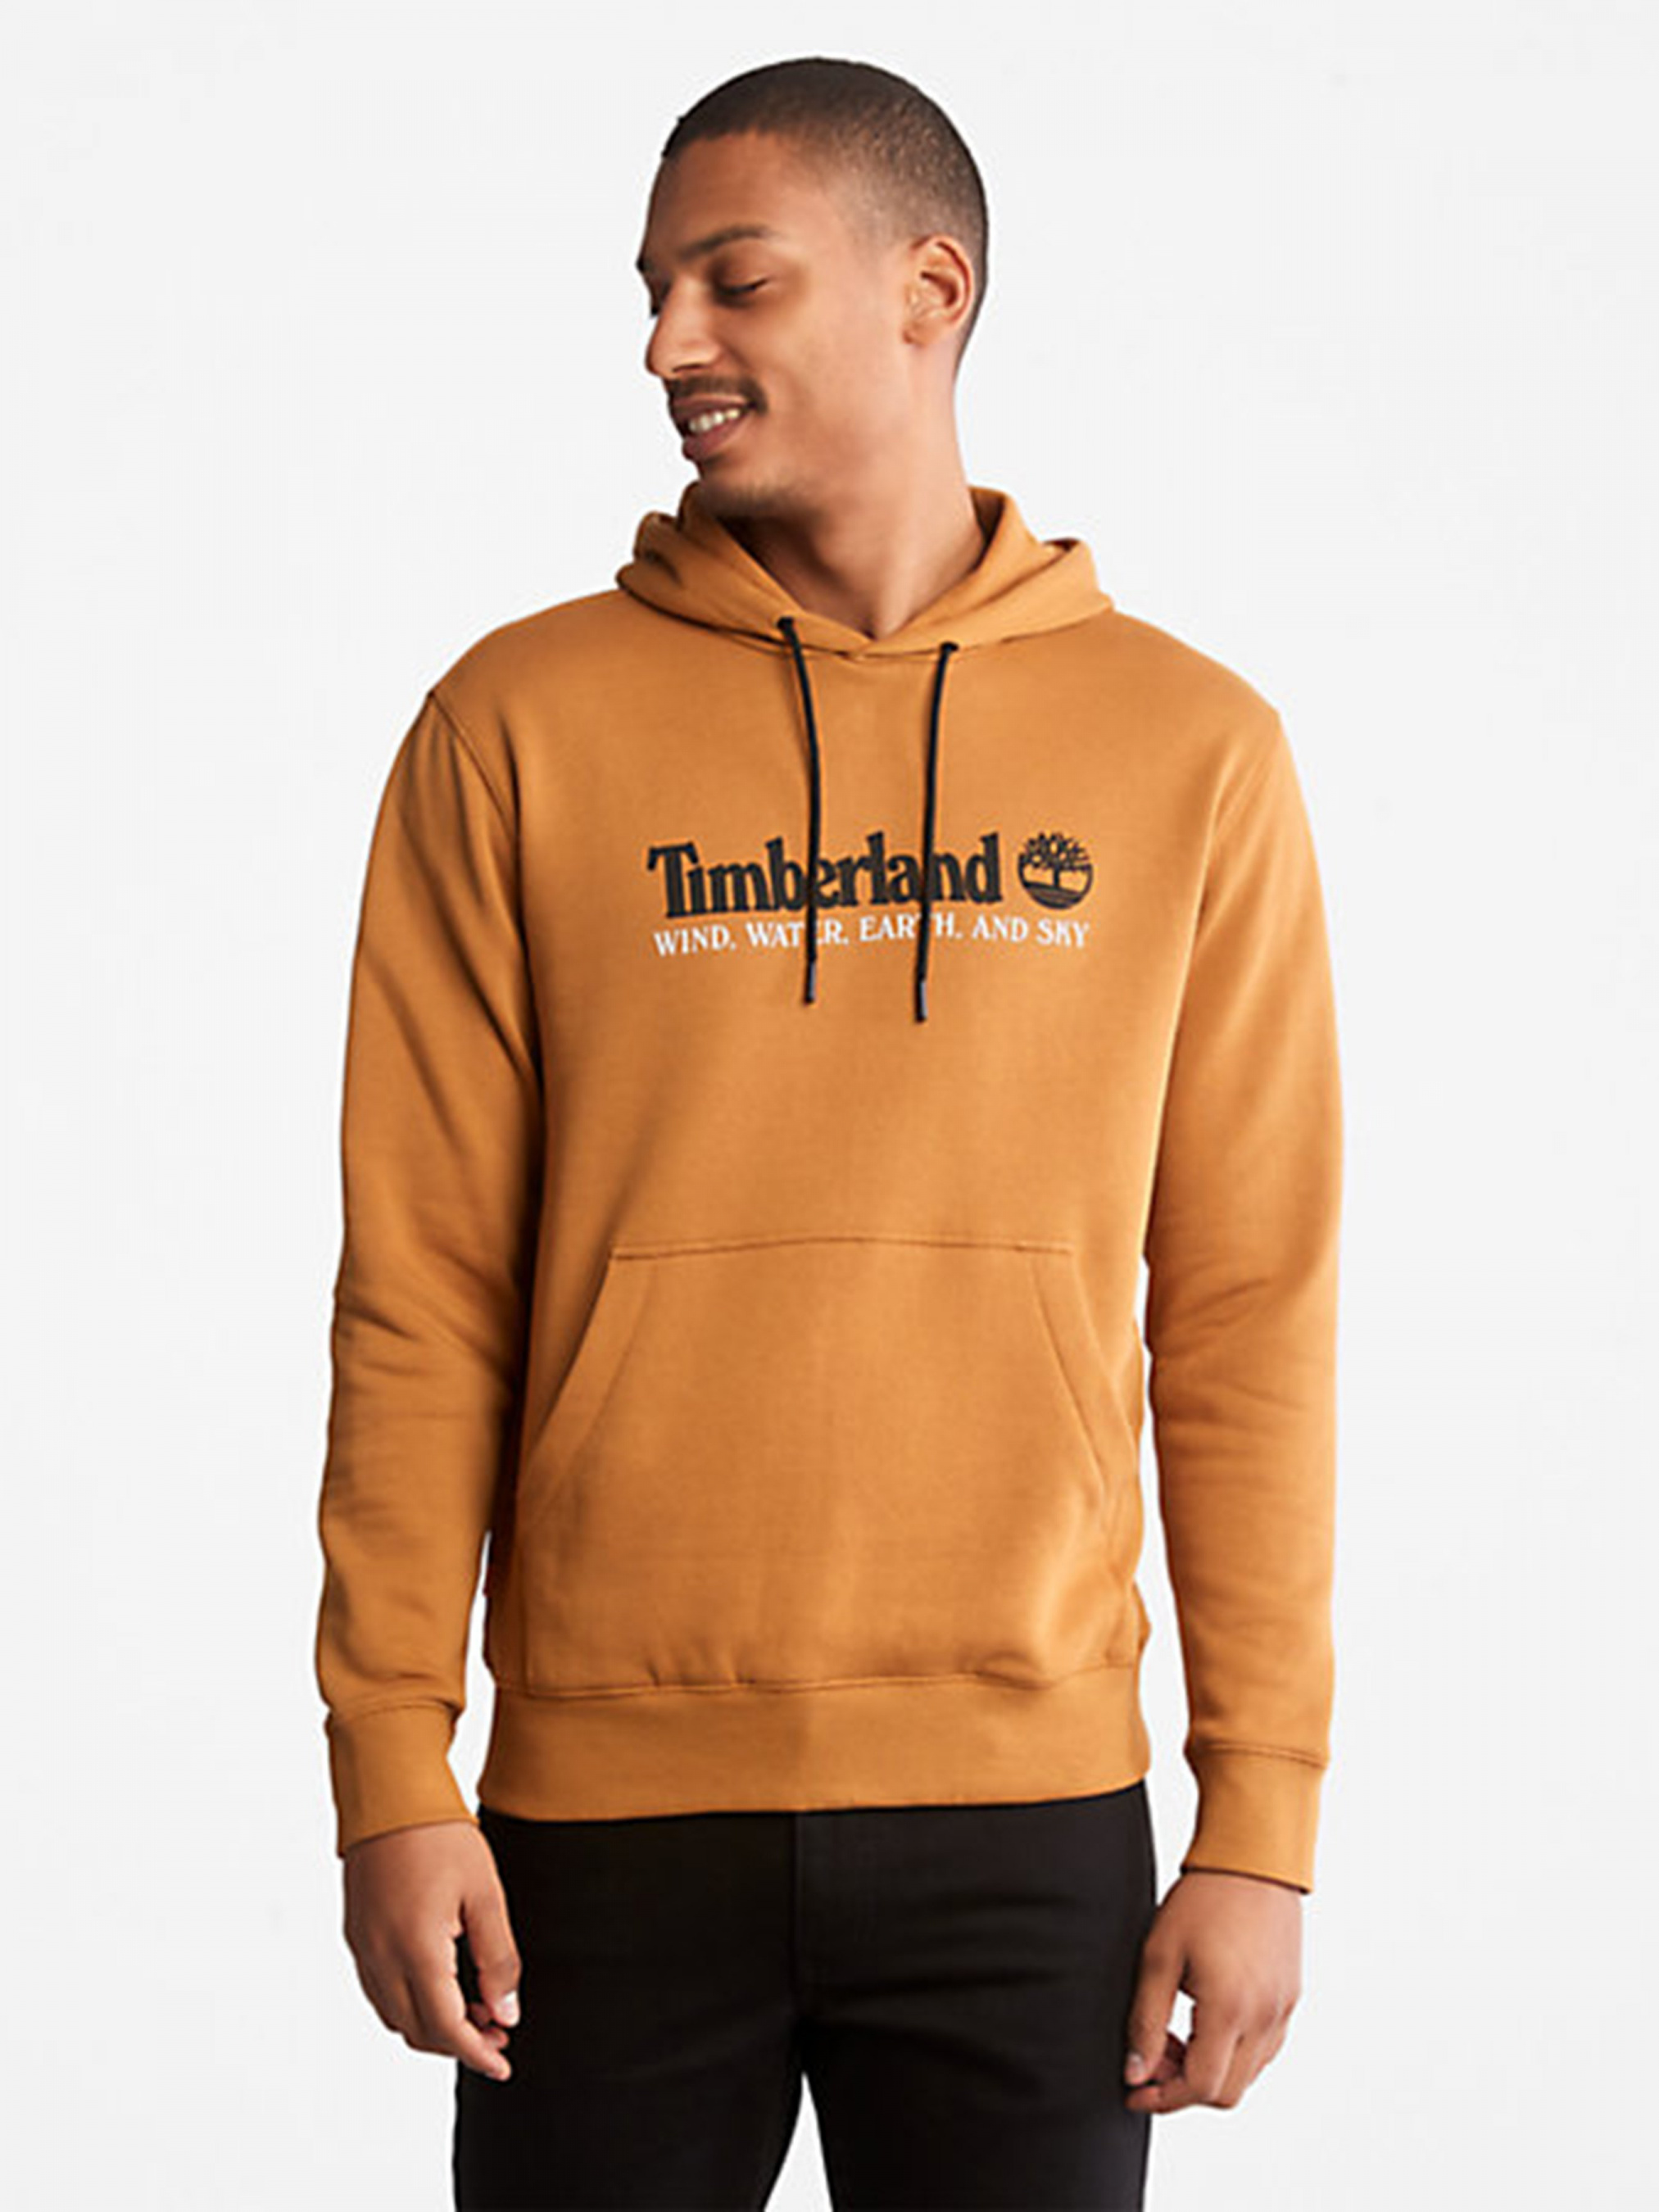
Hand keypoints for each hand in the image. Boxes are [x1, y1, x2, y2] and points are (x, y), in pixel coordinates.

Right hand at [342, 1819, 522, 2080]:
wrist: (390, 1794)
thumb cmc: (441, 1835)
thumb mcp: (485, 1894)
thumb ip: (498, 1958)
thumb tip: (507, 2014)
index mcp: (416, 1950)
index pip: (447, 2028)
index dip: (477, 2054)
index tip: (503, 2065)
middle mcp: (381, 1958)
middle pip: (418, 2031)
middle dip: (459, 2043)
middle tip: (499, 2031)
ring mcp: (363, 1949)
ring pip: (396, 2016)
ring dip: (434, 2026)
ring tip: (477, 2008)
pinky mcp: (356, 1936)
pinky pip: (380, 1991)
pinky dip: (411, 2004)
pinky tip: (442, 1984)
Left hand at [1122, 1868, 1302, 2113]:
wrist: (1253, 1859)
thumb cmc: (1203, 1899)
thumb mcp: (1159, 1956)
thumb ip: (1146, 2021)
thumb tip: (1135, 2073)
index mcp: (1231, 2009)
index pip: (1200, 2086)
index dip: (1162, 2097)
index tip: (1134, 2090)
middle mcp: (1265, 2018)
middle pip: (1226, 2092)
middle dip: (1182, 2087)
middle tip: (1151, 2056)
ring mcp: (1283, 2010)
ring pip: (1247, 2074)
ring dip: (1208, 2070)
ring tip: (1174, 2032)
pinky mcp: (1290, 1998)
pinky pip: (1263, 2049)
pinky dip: (1233, 2052)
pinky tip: (1204, 2019)